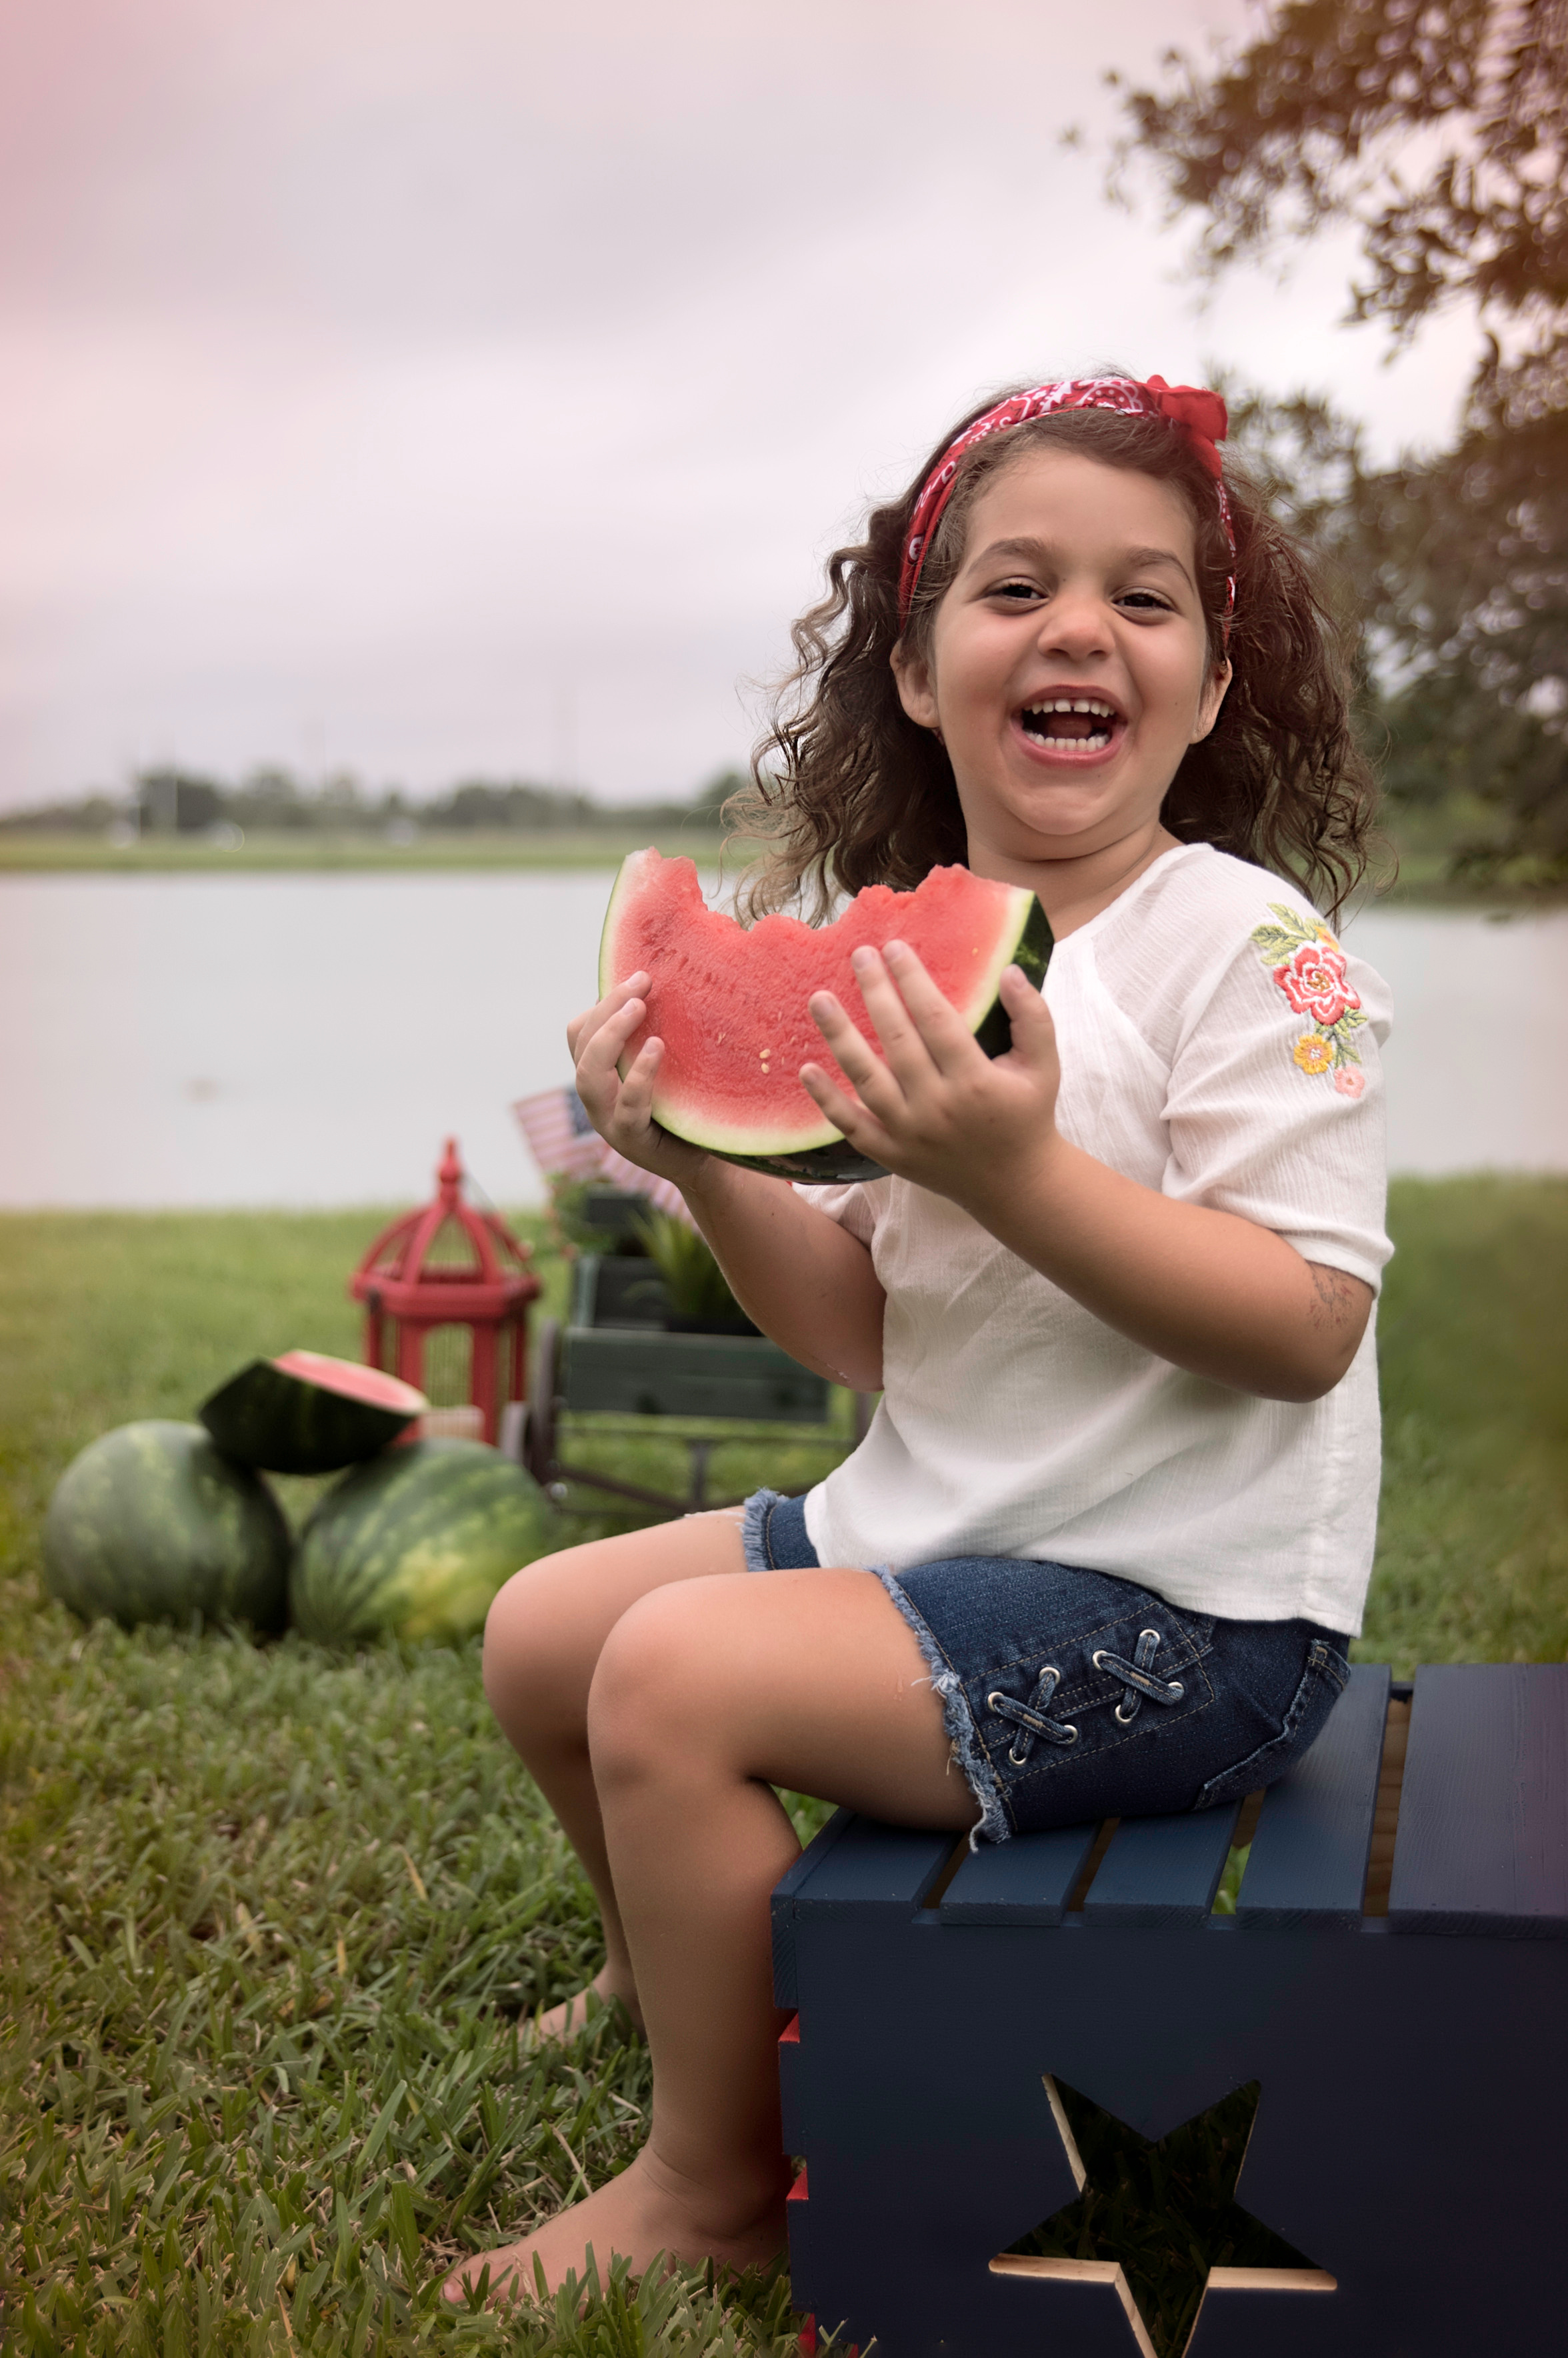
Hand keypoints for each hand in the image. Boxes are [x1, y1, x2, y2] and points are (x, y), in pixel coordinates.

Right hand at [566, 974, 709, 1184]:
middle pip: (582, 1046)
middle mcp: (596, 1098)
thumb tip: (673, 983)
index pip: (579, 1033)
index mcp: (601, 1076)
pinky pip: (627, 1106)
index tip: (635, 976)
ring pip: (589, 1075)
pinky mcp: (631, 1141)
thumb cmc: (687, 1109)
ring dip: (611, 1035)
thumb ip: (656, 1035)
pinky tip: (656, 1047)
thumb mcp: (668, 1068)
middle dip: (607, 1008)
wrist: (705, 1161)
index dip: (600, 1004)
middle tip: (641, 982)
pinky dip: (639, 1074)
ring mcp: (608, 1121)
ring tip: (640, 1007)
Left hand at [799, 942, 1062, 1210]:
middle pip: (897, 1041)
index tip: (895, 947)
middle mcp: (938, 1107)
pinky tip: (805, 1069)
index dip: (912, 980)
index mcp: (975, 1081)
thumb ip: (1033, 1017)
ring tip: (819, 999)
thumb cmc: (1027, 1115)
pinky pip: (851, 1126)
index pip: (936, 1019)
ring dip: (840, 1037)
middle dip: (876, 993)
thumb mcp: (1044, 1066)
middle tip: (859, 955)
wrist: (1014, 1185)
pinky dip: (826, 1100)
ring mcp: (909, 1134)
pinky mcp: (891, 1155)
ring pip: (866, 1079)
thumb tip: (1010, 973)